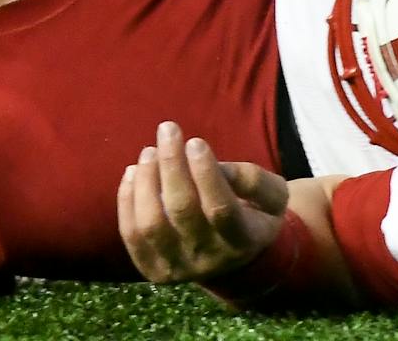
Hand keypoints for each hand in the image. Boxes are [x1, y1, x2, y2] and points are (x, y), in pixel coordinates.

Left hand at [118, 121, 289, 283]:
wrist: (234, 258)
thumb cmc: (253, 213)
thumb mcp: (271, 195)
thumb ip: (251, 179)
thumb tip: (210, 163)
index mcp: (243, 241)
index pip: (220, 209)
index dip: (205, 173)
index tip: (195, 141)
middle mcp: (209, 259)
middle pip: (181, 210)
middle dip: (171, 164)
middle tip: (168, 130)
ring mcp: (178, 267)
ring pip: (151, 224)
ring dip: (146, 181)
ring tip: (149, 151)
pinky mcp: (152, 267)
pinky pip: (131, 234)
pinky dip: (127, 199)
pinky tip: (133, 171)